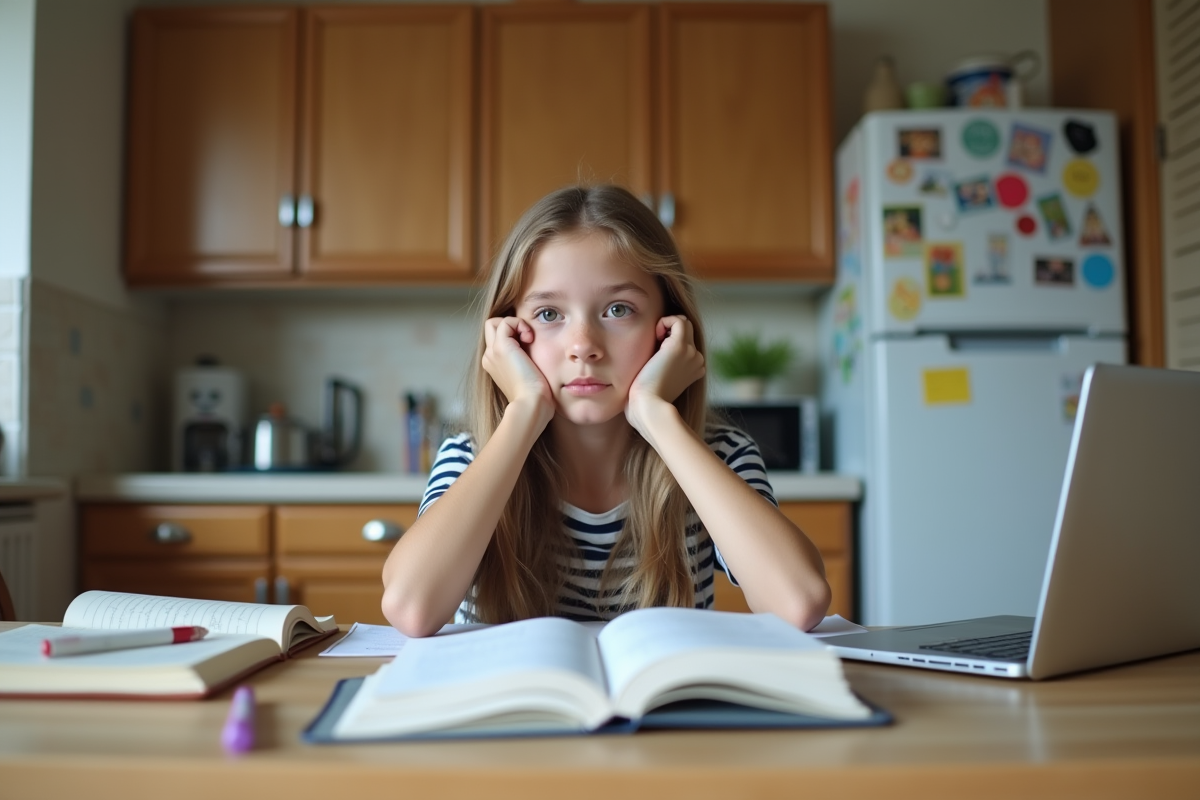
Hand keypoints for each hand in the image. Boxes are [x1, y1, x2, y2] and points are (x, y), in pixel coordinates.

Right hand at [481, 317, 554, 422]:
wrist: (531, 404)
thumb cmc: (535, 397)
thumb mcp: (529, 376)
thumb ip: (526, 362)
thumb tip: (534, 349)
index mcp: (494, 365)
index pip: (498, 339)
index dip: (514, 336)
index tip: (530, 346)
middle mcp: (490, 357)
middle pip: (491, 328)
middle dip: (510, 327)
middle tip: (527, 340)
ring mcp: (493, 351)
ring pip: (494, 322)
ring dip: (514, 324)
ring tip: (528, 339)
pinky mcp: (501, 346)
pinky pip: (506, 321)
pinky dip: (520, 324)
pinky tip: (530, 339)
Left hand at [626, 315, 704, 436]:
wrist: (649, 408)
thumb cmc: (646, 404)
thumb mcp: (656, 386)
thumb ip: (658, 372)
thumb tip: (648, 363)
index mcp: (693, 370)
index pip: (687, 345)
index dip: (669, 342)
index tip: (654, 354)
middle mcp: (696, 360)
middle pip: (687, 331)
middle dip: (668, 332)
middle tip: (652, 346)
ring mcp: (691, 353)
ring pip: (684, 323)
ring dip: (667, 325)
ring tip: (654, 340)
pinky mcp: (680, 347)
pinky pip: (678, 320)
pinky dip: (665, 321)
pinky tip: (655, 335)